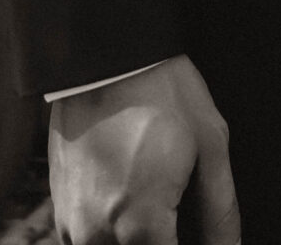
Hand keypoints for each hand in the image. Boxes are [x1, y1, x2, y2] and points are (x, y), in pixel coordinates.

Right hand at [49, 55, 239, 244]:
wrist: (107, 54)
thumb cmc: (162, 91)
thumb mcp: (210, 143)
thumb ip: (221, 210)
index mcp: (139, 226)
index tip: (197, 231)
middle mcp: (98, 236)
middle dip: (163, 238)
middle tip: (179, 205)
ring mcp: (73, 225)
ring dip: (136, 237)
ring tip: (157, 196)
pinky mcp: (59, 210)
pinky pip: (88, 241)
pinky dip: (111, 230)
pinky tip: (132, 194)